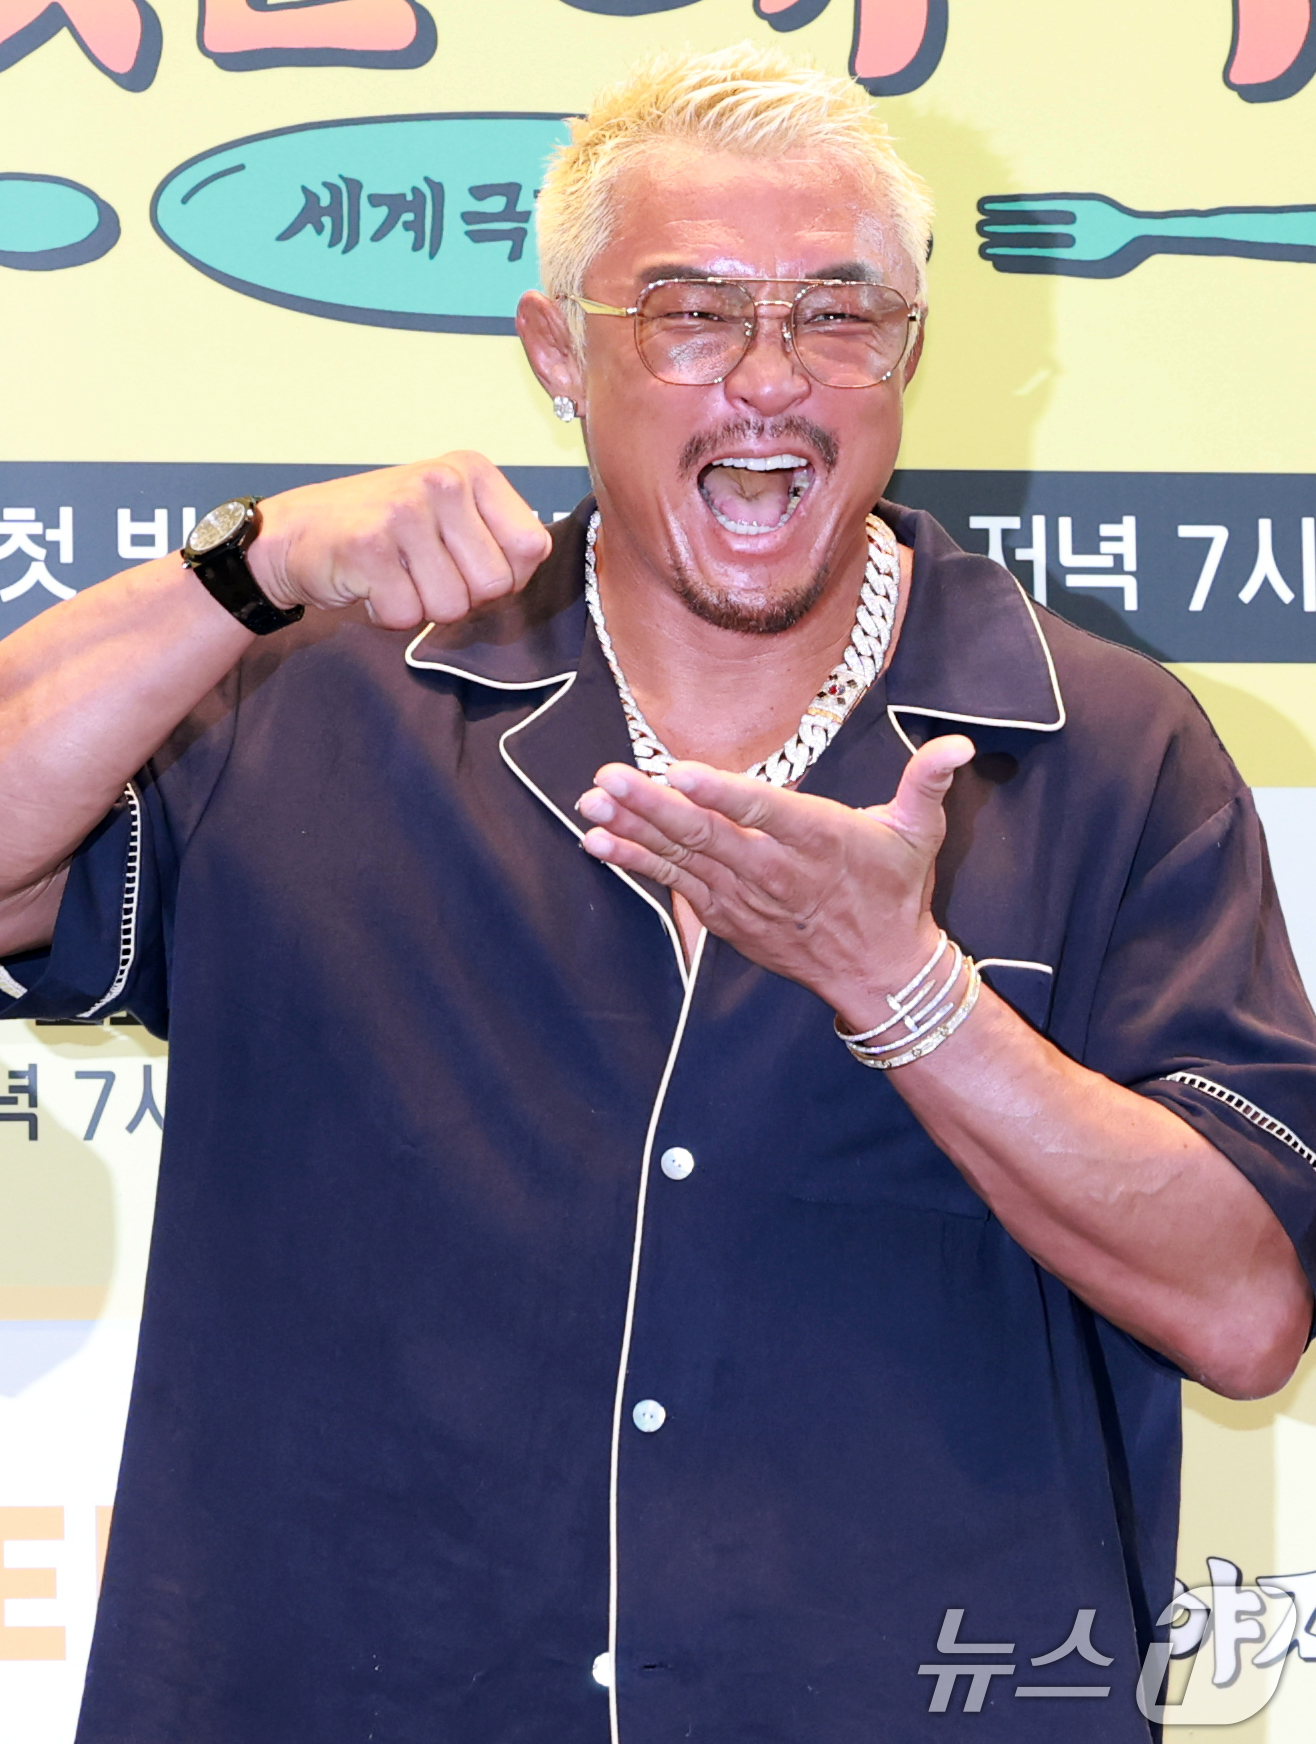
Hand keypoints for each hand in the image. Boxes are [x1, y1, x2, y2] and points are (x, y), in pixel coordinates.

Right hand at [246, 452, 552, 627]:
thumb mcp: (449, 514)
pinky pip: (406, 615)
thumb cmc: (381, 531)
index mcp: (472, 470)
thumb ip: (495, 537)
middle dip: (463, 598)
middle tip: (424, 575)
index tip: (468, 567)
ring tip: (395, 576)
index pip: (531, 547)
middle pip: (495, 585)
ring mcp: (405, 510)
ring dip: (422, 608)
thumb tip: (526, 571)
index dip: (507, 577)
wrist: (296, 533)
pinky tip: (371, 584)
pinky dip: (387, 615)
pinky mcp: (370, 546)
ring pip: (452, 607)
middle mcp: (443, 481)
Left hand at [577, 736, 975, 1024]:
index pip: (764, 811)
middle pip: (707, 836)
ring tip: (590, 803)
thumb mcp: (920, 833)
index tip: (679, 771)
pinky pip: (673, 887)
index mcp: (819, 840)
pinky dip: (635, 864)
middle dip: (652, 806)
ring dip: (632, 831)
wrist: (878, 971)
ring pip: (682, 860)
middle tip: (609, 778)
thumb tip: (961, 744)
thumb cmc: (895, 891)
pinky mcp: (725, 917)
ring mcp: (744, 898)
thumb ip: (929, 782)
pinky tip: (598, 842)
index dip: (720, 793)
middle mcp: (775, 871)